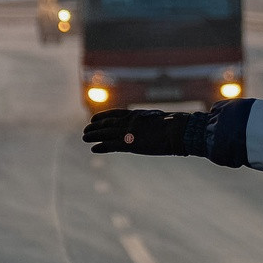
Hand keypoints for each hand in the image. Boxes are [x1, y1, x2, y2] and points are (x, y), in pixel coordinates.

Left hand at [83, 108, 199, 154]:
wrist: (178, 131)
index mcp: (137, 114)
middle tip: (86, 130)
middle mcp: (130, 121)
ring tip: (85, 138)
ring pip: (105, 133)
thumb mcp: (162, 120)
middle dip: (95, 126)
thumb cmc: (176, 126)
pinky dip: (101, 146)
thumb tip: (160, 124)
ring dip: (93, 135)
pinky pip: (111, 145)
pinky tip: (94, 149)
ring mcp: (129, 132)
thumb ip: (154, 122)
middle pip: (107, 123)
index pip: (116, 113)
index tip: (94, 118)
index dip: (103, 116)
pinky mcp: (130, 144)